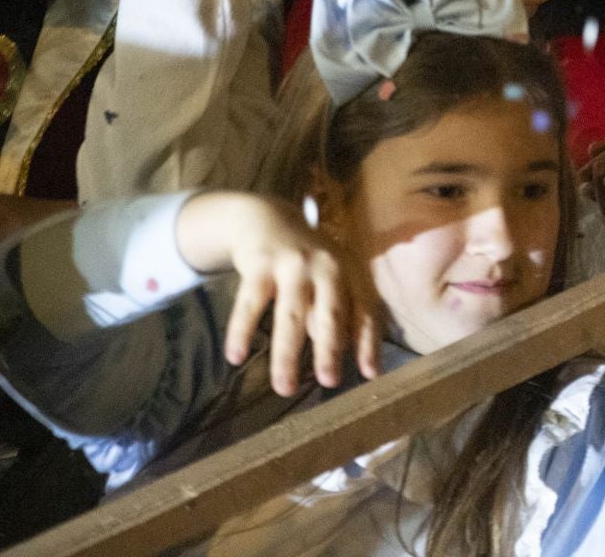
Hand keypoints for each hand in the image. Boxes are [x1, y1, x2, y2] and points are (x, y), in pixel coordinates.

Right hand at [175, 192, 380, 395]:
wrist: (268, 218)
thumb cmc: (307, 261)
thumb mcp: (331, 278)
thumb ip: (340, 311)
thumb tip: (348, 352)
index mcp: (350, 273)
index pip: (365, 311)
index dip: (369, 343)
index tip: (370, 374)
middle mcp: (327, 267)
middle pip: (331, 313)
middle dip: (331, 348)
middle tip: (330, 382)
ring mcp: (293, 264)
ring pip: (291, 315)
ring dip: (287, 354)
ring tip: (284, 387)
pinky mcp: (260, 265)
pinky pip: (250, 304)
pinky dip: (242, 331)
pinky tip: (235, 357)